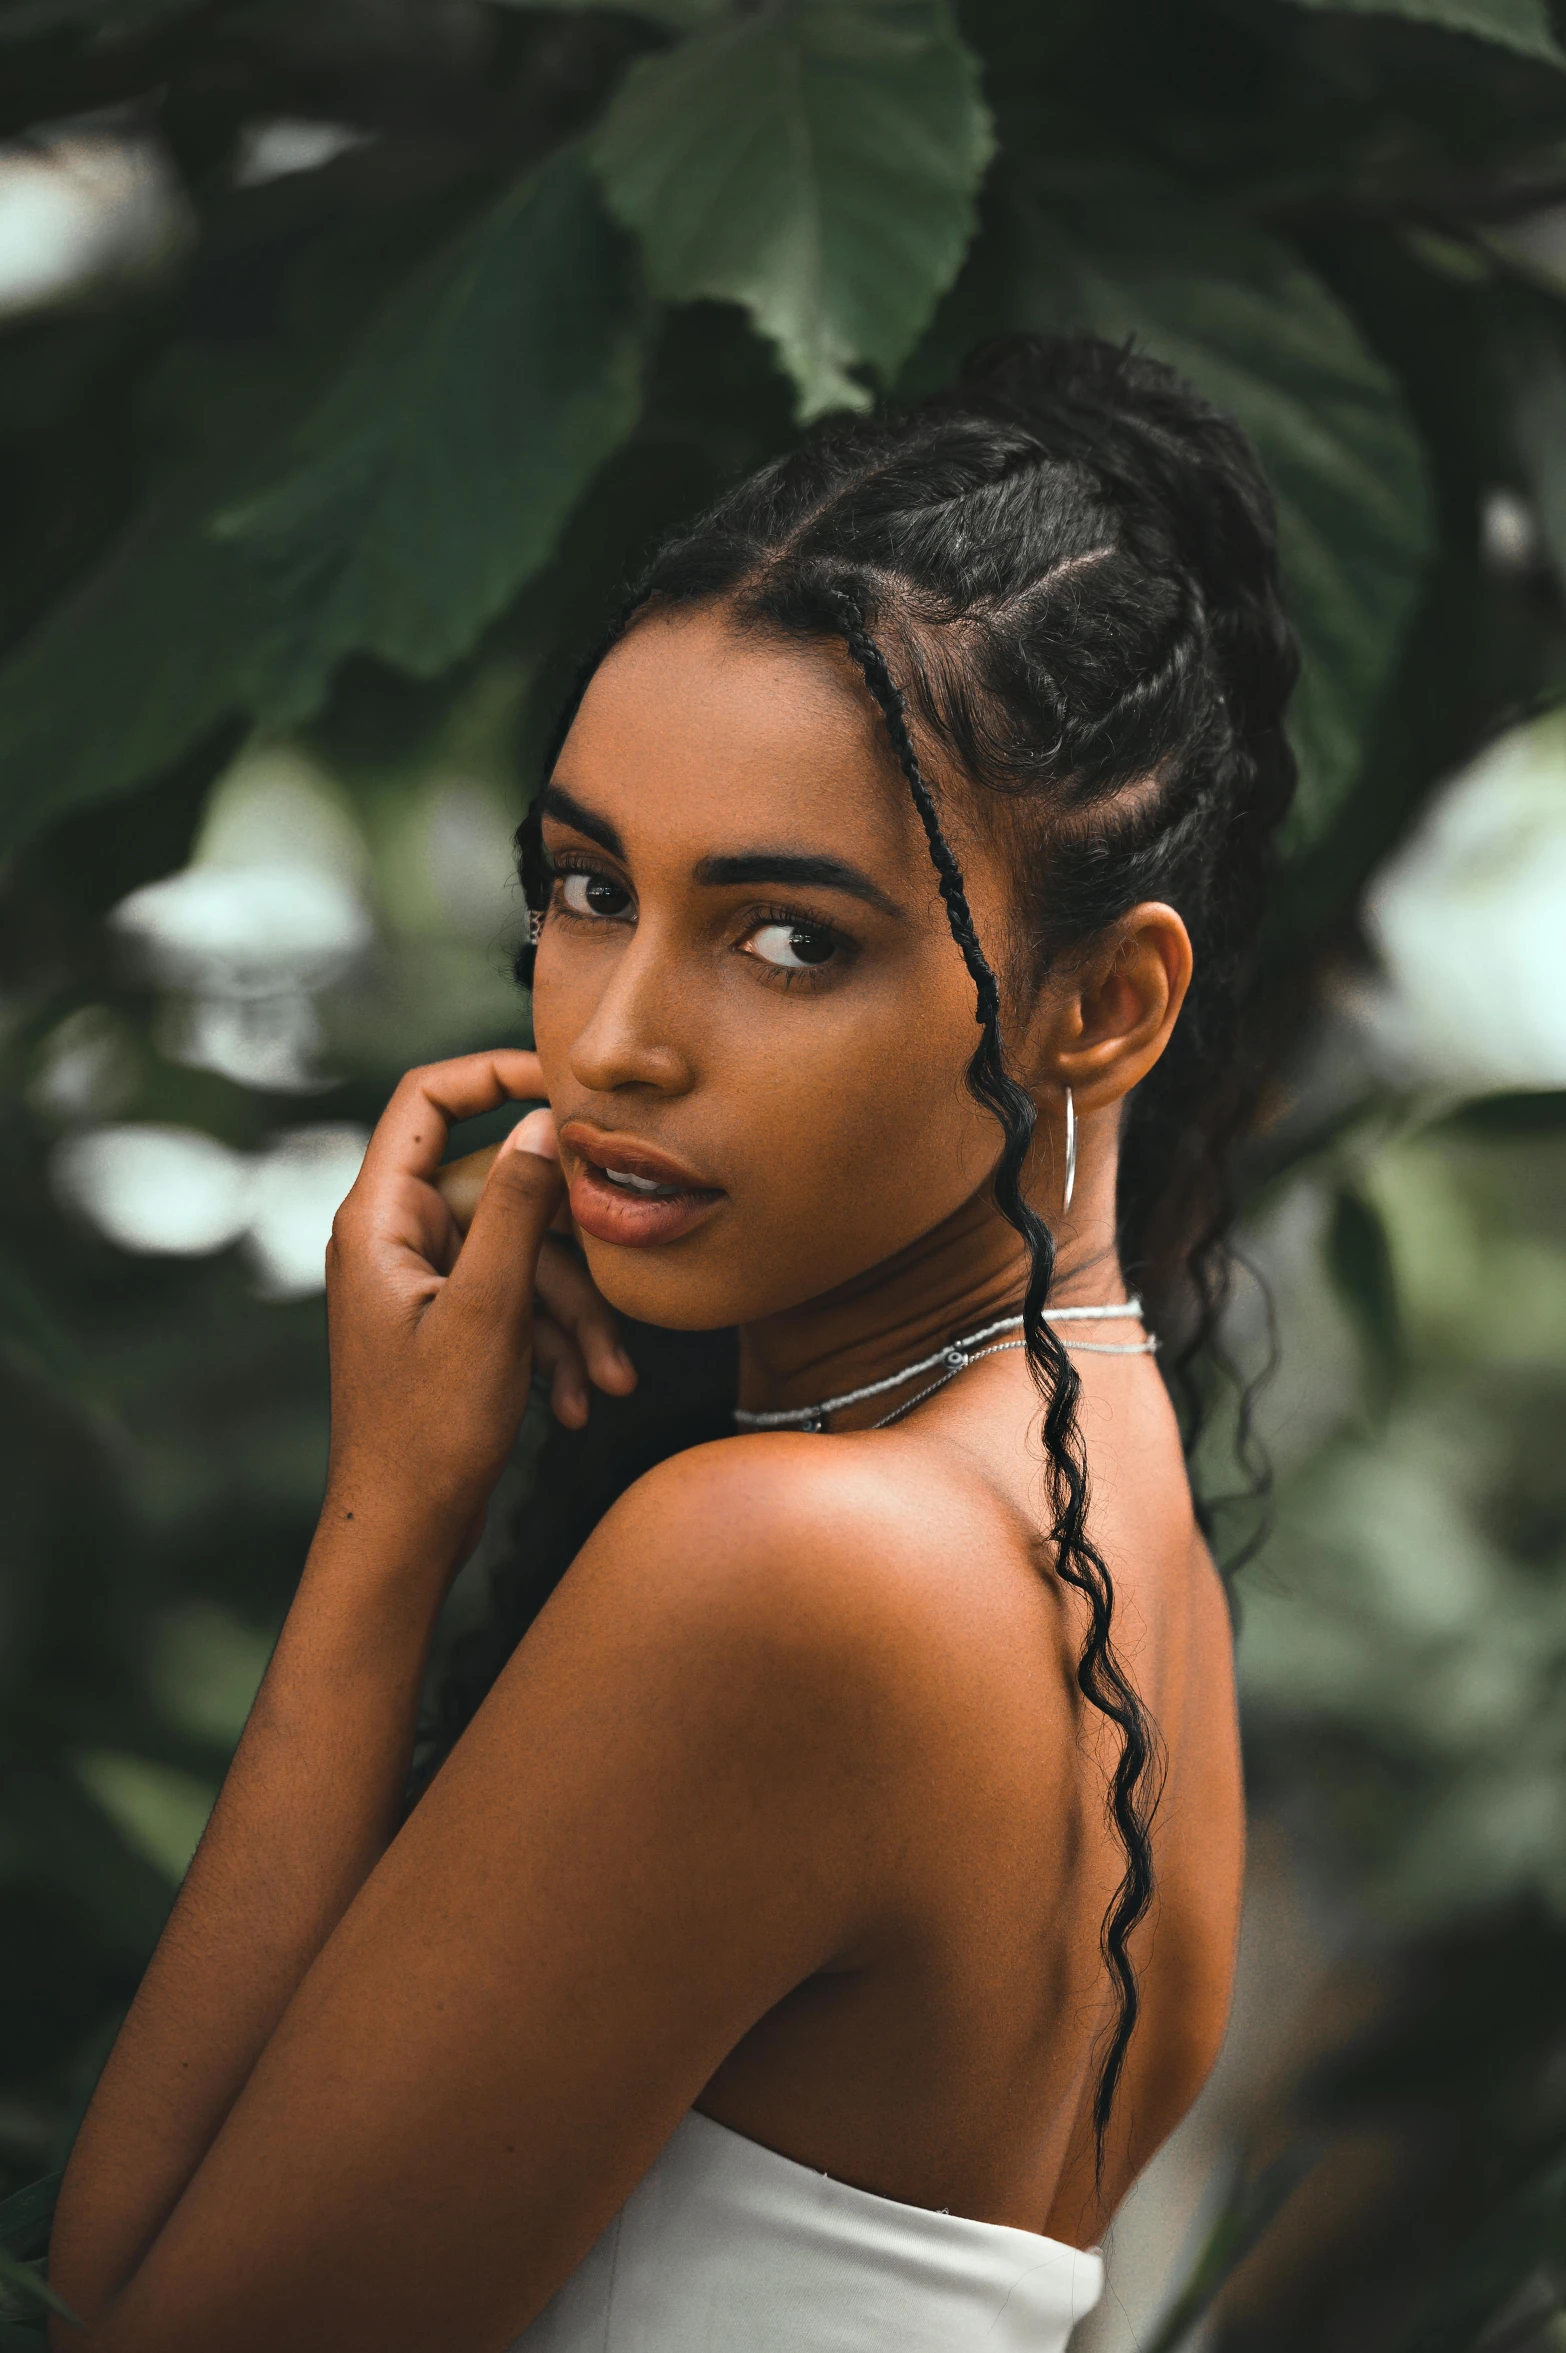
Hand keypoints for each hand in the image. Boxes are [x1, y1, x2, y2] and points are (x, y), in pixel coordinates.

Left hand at [323, 1052, 635, 1552]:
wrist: (402, 1534)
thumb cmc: (427, 1432)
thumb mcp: (489, 1312)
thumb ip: (517, 1211)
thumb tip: (541, 1124)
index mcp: (380, 1219)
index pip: (426, 1100)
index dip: (492, 1072)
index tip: (564, 1084)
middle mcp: (396, 1238)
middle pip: (503, 1192)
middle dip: (570, 1252)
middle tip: (625, 1279)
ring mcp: (423, 1281)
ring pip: (523, 1257)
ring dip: (573, 1316)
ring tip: (608, 1379)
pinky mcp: (449, 1322)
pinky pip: (516, 1302)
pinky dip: (552, 1345)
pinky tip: (575, 1403)